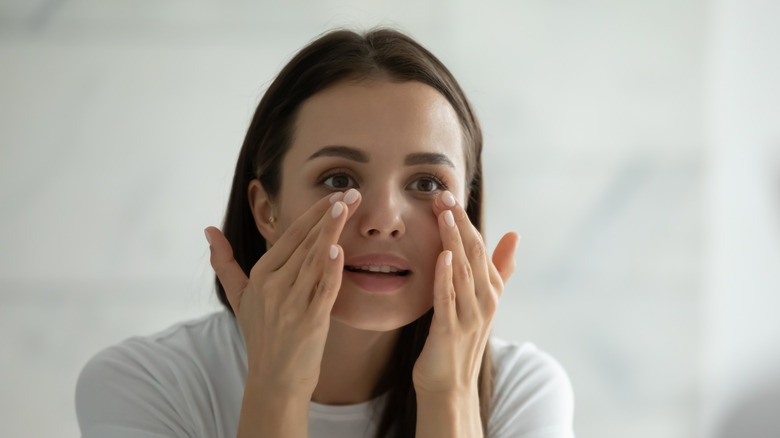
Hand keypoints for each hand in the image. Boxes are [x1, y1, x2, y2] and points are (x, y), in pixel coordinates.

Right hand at [205, 189, 361, 397]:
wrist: (274, 381)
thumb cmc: (261, 336)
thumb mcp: (238, 297)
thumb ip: (224, 262)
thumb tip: (208, 230)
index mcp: (261, 275)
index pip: (290, 236)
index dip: (314, 214)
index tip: (335, 194)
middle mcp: (274, 286)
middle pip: (305, 243)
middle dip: (330, 215)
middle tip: (353, 192)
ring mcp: (291, 304)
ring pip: (314, 260)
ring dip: (331, 232)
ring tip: (347, 207)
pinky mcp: (310, 322)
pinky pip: (322, 291)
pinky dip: (330, 270)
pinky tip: (338, 250)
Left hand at [412, 190, 518, 394]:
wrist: (449, 386)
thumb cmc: (460, 340)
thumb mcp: (481, 301)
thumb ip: (498, 268)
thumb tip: (514, 234)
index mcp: (491, 290)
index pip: (480, 247)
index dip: (465, 219)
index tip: (448, 195)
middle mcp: (485, 300)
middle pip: (473, 254)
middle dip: (459, 222)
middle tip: (443, 195)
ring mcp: (469, 316)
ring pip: (463, 271)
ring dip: (453, 241)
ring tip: (444, 215)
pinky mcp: (450, 331)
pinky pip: (448, 299)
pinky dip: (446, 276)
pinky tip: (441, 256)